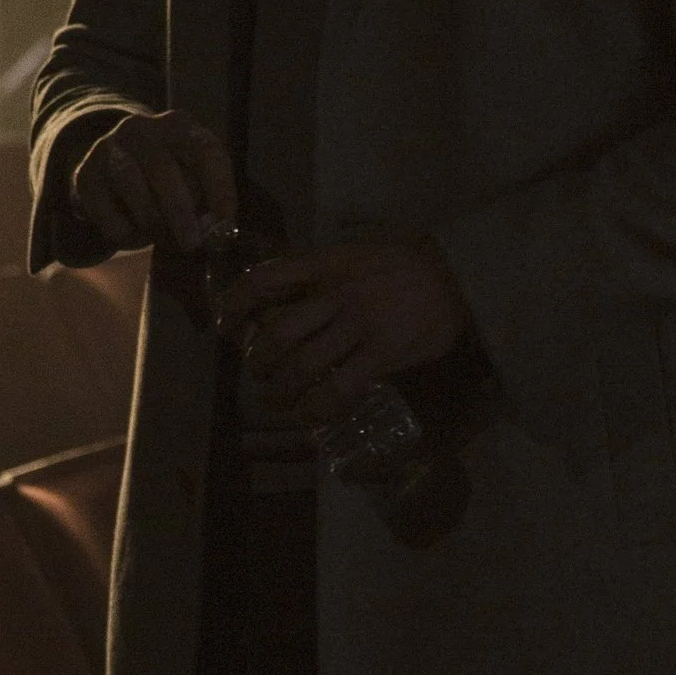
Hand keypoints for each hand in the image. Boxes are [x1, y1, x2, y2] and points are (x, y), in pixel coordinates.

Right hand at [72, 108, 236, 252]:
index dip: (218, 188)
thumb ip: (207, 200)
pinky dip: (124, 231)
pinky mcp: (85, 175)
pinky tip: (134, 235)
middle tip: (192, 244)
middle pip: (164, 169)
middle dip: (181, 212)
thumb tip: (218, 231)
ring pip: (132, 186)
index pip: (204, 150)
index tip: (226, 221)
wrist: (110, 169)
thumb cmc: (165, 179)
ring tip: (164, 241)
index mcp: (178, 126)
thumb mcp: (192, 176)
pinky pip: (105, 209)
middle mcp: (141, 129)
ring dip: (152, 222)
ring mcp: (109, 148)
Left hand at [223, 240, 470, 429]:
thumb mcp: (353, 257)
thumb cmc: (401, 268)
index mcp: (325, 265)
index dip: (235, 305)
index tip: (222, 326)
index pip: (266, 280)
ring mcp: (358, 325)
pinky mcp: (381, 355)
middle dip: (258, 361)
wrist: (454, 279)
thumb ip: (319, 277)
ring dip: (280, 390)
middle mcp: (336, 294)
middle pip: (278, 333)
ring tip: (275, 400)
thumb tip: (279, 304)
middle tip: (257, 373)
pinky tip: (304, 417)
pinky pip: (337, 389)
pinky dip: (314, 409)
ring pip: (303, 366)